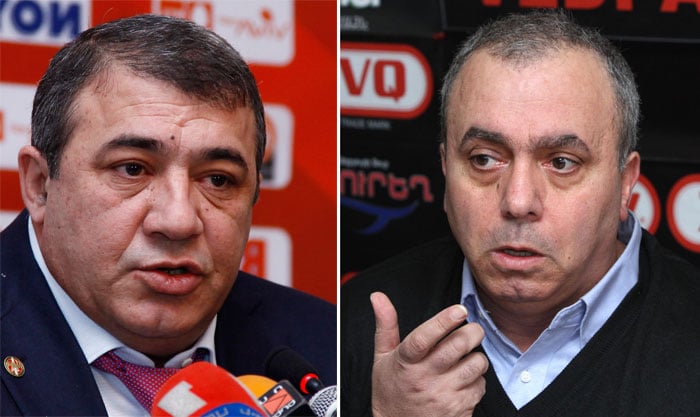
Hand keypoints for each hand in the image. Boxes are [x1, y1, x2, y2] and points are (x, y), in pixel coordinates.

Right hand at [370, 292, 487, 416]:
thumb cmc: (391, 389)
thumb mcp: (382, 357)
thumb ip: (385, 325)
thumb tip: (378, 297)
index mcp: (404, 362)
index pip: (423, 338)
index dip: (443, 321)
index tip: (459, 309)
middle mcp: (424, 378)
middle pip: (456, 347)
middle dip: (473, 332)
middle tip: (473, 329)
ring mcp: (442, 395)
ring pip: (475, 364)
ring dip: (477, 356)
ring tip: (468, 356)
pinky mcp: (458, 409)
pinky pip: (480, 385)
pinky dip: (477, 379)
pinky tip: (464, 379)